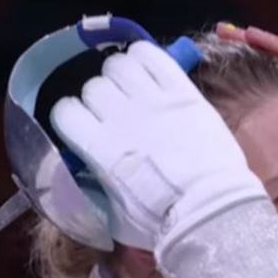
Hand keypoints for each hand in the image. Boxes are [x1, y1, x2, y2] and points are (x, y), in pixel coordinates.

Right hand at [52, 41, 267, 251]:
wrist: (212, 210)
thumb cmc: (162, 221)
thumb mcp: (113, 215)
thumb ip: (90, 189)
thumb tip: (74, 172)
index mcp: (99, 148)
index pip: (65, 111)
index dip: (70, 117)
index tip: (81, 126)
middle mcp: (121, 118)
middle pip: (92, 86)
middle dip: (97, 99)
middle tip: (111, 112)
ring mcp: (153, 100)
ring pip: (118, 64)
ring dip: (119, 75)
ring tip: (129, 89)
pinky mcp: (181, 90)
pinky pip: (152, 56)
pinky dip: (143, 57)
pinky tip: (145, 69)